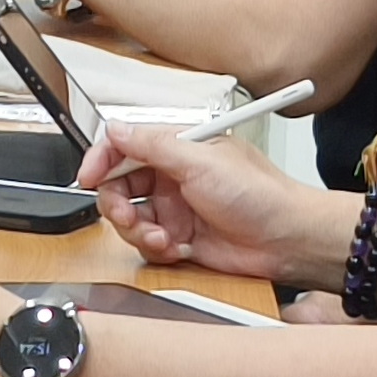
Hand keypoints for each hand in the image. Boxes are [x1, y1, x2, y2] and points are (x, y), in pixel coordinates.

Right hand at [75, 114, 348, 285]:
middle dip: (117, 204)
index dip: (101, 160)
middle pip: (119, 187)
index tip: (87, 176)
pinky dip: (156, 248)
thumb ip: (153, 145)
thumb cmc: (260, 194)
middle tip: (127, 216)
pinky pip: (148, 245)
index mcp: (177, 150)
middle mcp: (172, 178)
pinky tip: (177, 248)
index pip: (124, 147)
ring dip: (137, 231)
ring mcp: (175, 210)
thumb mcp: (201, 162)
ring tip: (161, 237)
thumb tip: (115, 128)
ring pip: (129, 220)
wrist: (289, 240)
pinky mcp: (181, 239)